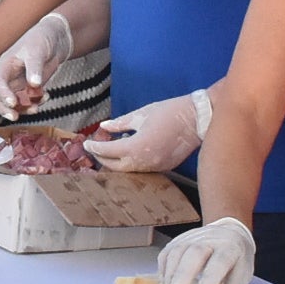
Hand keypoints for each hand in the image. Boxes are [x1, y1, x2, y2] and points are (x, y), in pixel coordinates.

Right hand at [0, 13, 73, 118]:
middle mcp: (9, 76)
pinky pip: (29, 101)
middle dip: (4, 109)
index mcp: (5, 65)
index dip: (3, 94)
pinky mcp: (30, 88)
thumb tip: (34, 84)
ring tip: (36, 109)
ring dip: (23, 109)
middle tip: (15, 117)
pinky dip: (36, 103)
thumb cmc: (41, 39)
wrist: (55, 39)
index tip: (13, 103)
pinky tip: (46, 97)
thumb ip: (34, 67)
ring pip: (14, 102)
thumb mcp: (37, 50)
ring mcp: (19, 83)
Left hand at [86, 91, 205, 171]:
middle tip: (95, 148)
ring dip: (117, 161)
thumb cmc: (169, 112)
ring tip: (111, 148)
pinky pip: (142, 169)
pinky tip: (130, 150)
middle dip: (103, 158)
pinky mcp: (164, 167)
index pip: (108, 151)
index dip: (95, 147)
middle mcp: (144, 162)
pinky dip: (132, 162)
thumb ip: (120, 123)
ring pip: (129, 170)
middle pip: (115, 166)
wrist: (197, 119)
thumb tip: (105, 126)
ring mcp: (155, 167)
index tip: (87, 142)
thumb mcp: (141, 114)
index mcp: (136, 147)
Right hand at [157, 217, 253, 283]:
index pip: (220, 261)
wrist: (229, 233)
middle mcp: (211, 238)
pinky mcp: (178, 240)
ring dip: (171, 276)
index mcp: (231, 247)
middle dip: (183, 276)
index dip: (209, 280)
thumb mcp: (243, 274)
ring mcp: (192, 236)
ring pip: (177, 252)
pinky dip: (164, 271)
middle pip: (195, 252)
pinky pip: (167, 254)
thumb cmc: (236, 259)